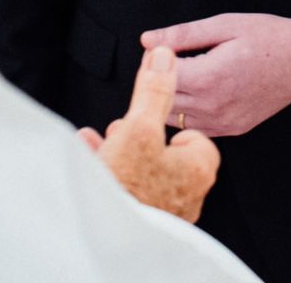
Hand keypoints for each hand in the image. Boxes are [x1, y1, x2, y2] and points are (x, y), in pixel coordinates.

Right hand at [76, 46, 219, 223]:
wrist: (101, 235)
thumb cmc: (127, 185)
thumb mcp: (139, 126)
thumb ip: (154, 92)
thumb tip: (164, 55)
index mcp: (199, 169)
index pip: (192, 133)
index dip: (166, 122)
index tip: (147, 118)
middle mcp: (189, 194)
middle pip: (166, 150)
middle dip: (140, 134)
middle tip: (122, 127)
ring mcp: (165, 210)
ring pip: (146, 168)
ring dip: (123, 149)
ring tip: (103, 139)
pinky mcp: (142, 221)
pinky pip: (129, 186)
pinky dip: (111, 169)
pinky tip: (90, 155)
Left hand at [139, 13, 290, 137]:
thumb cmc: (270, 38)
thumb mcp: (225, 25)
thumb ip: (182, 34)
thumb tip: (148, 41)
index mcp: (210, 77)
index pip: (158, 77)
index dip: (153, 60)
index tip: (160, 48)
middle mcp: (214, 106)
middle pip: (161, 102)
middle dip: (155, 81)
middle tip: (166, 60)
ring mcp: (223, 123)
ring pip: (174, 120)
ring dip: (168, 99)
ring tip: (182, 75)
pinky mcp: (232, 130)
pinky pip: (195, 128)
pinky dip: (187, 113)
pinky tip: (197, 92)